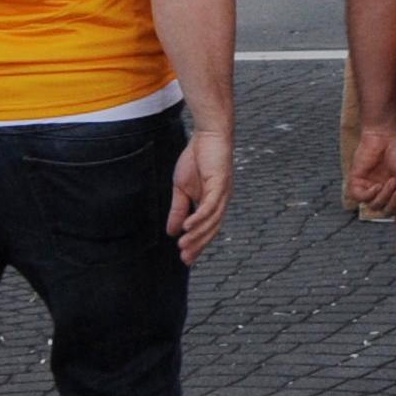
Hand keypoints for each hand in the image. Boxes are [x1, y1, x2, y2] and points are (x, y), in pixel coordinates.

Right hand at [173, 125, 236, 263]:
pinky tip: (187, 227)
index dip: (198, 245)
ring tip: (183, 246)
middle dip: (198, 245)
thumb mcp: (182, 189)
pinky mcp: (220, 182)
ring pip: (212, 220)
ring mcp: (223, 192)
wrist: (207, 135)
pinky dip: (200, 217)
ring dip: (197, 234)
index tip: (185, 260)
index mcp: (214, 203)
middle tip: (184, 259)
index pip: (208, 229)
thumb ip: (179, 209)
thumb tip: (171, 232)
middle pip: (212, 229)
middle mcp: (222, 200)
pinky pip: (211, 204)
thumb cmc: (197, 160)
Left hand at [344, 113, 395, 216]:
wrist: (389, 134)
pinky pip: (362, 198)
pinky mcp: (358, 182)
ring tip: (392, 182)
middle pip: (386, 212)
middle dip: (394, 206)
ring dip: (385, 196)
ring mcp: (370, 187)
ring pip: (375, 207)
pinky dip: (372, 194)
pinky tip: (378, 184)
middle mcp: (384, 192)